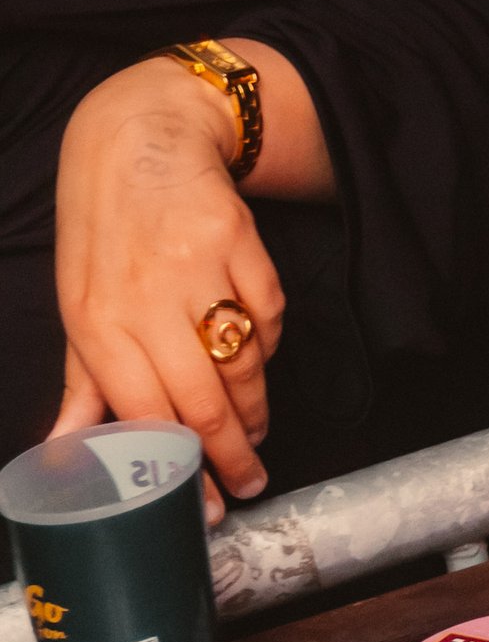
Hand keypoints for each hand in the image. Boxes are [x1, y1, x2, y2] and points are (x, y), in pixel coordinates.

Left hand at [51, 62, 284, 513]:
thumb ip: (83, 385)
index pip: (146, 418)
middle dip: (232, 452)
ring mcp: (197, 266)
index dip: (181, 470)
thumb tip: (66, 454)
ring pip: (243, 361)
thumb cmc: (103, 233)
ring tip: (256, 429)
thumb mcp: (77, 307)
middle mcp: (146, 300)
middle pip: (202, 399)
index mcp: (97, 326)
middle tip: (250, 482)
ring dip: (256, 405)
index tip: (207, 504)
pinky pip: (269, 312)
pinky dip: (270, 341)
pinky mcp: (239, 239)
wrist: (139, 137)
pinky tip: (258, 355)